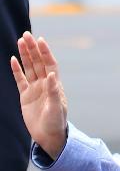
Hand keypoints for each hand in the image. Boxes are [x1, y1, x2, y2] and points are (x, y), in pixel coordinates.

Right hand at [11, 32, 68, 160]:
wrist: (48, 135)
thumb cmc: (56, 122)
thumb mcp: (56, 107)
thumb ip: (53, 91)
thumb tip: (52, 75)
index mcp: (54, 84)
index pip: (50, 64)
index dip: (45, 52)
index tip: (41, 40)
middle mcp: (45, 84)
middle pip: (38, 62)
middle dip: (33, 49)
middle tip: (27, 35)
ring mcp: (34, 88)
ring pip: (29, 68)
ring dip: (25, 55)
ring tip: (20, 41)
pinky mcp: (25, 96)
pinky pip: (20, 80)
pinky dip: (16, 70)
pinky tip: (13, 59)